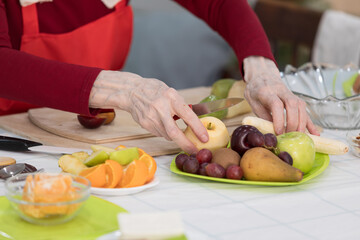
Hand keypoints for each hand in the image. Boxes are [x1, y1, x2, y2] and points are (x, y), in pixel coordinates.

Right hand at [88, 70, 208, 153]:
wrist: (132, 91)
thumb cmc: (155, 90)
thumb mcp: (171, 93)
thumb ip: (182, 106)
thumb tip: (199, 119)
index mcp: (171, 97)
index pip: (187, 115)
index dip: (197, 128)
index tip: (205, 138)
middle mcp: (160, 107)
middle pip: (174, 132)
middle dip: (185, 144)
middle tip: (194, 150)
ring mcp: (151, 117)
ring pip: (167, 135)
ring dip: (175, 137)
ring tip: (174, 128)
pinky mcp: (145, 124)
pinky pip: (159, 133)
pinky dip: (165, 132)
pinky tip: (162, 123)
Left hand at [243, 56, 318, 135]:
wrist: (262, 75)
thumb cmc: (255, 91)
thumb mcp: (253, 103)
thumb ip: (263, 116)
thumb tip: (273, 132)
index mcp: (266, 92)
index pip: (276, 104)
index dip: (279, 119)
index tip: (279, 132)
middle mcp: (281, 91)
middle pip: (292, 104)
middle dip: (293, 122)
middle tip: (289, 135)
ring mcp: (290, 94)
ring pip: (301, 106)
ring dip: (302, 122)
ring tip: (300, 136)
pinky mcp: (296, 99)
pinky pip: (304, 111)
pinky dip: (309, 123)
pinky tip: (314, 133)